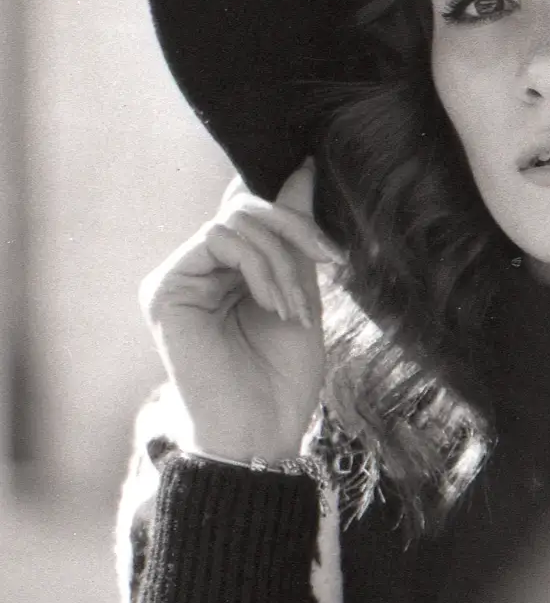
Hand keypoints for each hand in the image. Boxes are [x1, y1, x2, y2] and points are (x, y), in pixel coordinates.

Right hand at [139, 162, 339, 462]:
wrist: (263, 434)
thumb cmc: (282, 378)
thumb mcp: (303, 294)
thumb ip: (296, 237)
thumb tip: (304, 168)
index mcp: (227, 272)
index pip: (251, 212)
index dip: (291, 210)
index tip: (332, 238)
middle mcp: (197, 270)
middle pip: (246, 207)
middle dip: (296, 231)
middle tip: (332, 263)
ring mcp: (178, 278)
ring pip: (235, 220)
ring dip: (282, 258)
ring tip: (298, 308)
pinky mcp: (165, 288)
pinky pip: (217, 239)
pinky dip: (259, 265)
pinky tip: (275, 304)